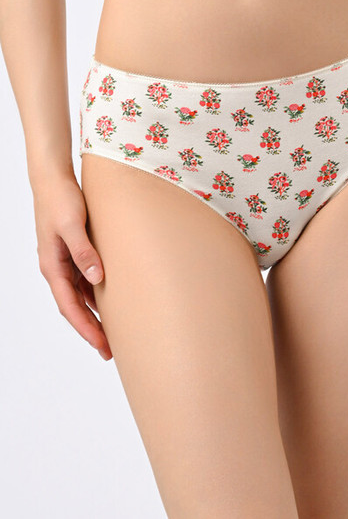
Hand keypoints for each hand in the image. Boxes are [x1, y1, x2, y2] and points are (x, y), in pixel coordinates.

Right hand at [33, 171, 111, 360]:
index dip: (86, 328)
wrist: (53, 178)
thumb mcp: (74, 225)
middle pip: (74, 307)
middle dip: (91, 330)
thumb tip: (97, 279)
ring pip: (79, 296)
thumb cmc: (61, 199)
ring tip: (112, 334)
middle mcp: (56, 267)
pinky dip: (96, 296)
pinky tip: (110, 303)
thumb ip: (84, 252)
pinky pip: (84, 282)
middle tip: (110, 351)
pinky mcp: (73, 252)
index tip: (102, 345)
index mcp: (52, 266)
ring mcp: (64, 261)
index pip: (70, 306)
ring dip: (94, 315)